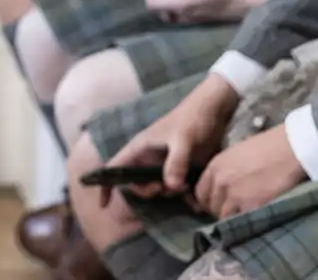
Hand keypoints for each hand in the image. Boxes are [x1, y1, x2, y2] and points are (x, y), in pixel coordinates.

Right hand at [101, 74, 239, 204]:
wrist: (214, 112)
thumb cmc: (192, 120)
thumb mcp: (183, 140)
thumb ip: (176, 163)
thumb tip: (170, 187)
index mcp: (140, 148)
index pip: (114, 167)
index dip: (106, 185)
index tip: (103, 206)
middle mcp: (148, 157)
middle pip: (137, 183)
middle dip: (148, 191)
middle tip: (164, 189)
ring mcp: (164, 164)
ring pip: (158, 186)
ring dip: (169, 192)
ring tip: (186, 187)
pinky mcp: (180, 169)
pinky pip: (176, 187)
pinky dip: (184, 195)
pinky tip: (195, 197)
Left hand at [196, 124, 306, 218]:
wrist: (289, 149)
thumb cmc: (267, 148)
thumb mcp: (236, 155)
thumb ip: (225, 172)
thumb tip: (222, 189)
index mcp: (215, 166)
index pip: (200, 193)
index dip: (209, 201)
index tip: (219, 204)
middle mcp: (220, 182)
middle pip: (211, 207)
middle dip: (221, 211)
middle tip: (235, 211)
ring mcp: (234, 195)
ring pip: (224, 217)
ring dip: (234, 218)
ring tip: (246, 214)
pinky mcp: (250, 206)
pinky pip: (242, 221)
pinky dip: (247, 222)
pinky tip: (256, 215)